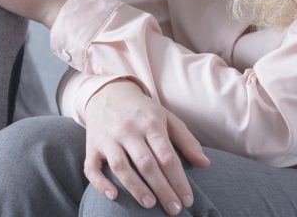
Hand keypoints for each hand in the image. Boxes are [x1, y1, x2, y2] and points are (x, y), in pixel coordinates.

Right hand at [84, 80, 209, 214]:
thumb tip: (205, 164)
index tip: (187, 200)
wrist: (107, 92)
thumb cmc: (142, 110)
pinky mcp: (91, 146)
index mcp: (149, 123)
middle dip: (162, 189)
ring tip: (150, 204)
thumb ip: (186, 140)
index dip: (178, 180)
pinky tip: (113, 196)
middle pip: (146, 164)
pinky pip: (91, 167)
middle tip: (174, 210)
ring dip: (135, 188)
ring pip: (120, 167)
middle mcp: (127, 130)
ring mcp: (107, 138)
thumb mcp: (167, 117)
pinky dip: (100, 183)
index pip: (166, 156)